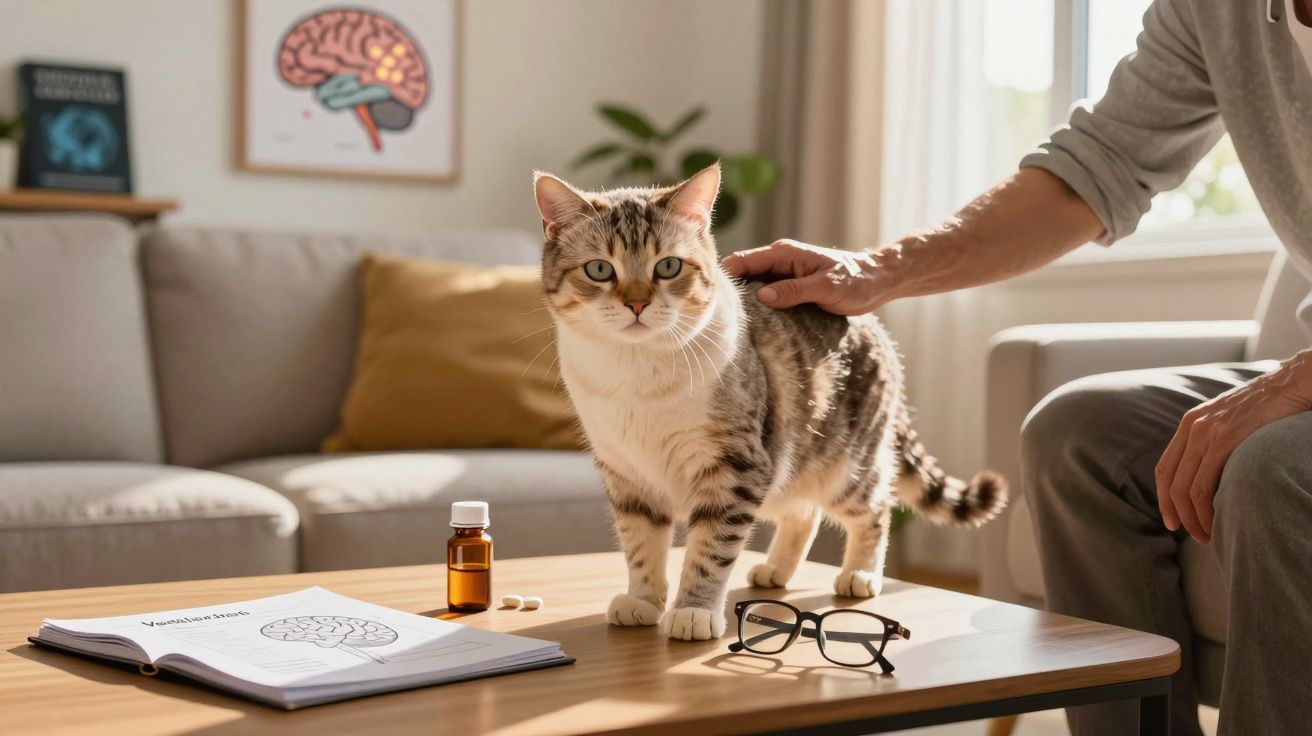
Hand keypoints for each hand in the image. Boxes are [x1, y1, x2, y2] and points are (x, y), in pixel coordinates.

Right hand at [719, 239, 885, 314]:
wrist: (876, 281)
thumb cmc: (855, 281)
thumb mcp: (826, 287)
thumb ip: (794, 291)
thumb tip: (762, 297)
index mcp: (784, 253)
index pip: (743, 261)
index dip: (724, 276)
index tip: (709, 296)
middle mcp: (779, 261)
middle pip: (742, 274)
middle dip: (728, 291)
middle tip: (714, 315)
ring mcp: (782, 274)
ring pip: (751, 286)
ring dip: (742, 301)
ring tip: (727, 322)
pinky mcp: (788, 287)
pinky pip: (765, 295)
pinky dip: (756, 307)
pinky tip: (749, 323)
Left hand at [1155, 353, 1311, 542]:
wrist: (1294, 383)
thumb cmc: (1271, 407)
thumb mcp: (1233, 421)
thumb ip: (1218, 441)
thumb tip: (1214, 473)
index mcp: (1191, 423)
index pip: (1165, 469)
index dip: (1164, 498)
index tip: (1171, 521)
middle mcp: (1193, 427)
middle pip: (1170, 482)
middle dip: (1177, 514)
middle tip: (1193, 535)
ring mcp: (1206, 433)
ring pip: (1186, 488)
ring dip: (1194, 518)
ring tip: (1208, 535)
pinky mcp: (1224, 440)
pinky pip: (1204, 484)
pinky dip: (1206, 510)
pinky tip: (1216, 522)